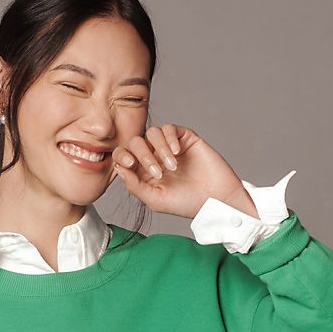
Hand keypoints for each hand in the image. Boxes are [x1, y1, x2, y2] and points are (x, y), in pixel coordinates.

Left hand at [110, 123, 259, 220]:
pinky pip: (169, 128)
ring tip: (171, 167)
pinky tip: (176, 153)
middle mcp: (154, 157)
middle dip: (142, 155)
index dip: (121, 156)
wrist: (214, 199)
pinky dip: (169, 139)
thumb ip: (134, 185)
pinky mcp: (184, 138)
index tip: (129, 164)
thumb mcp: (155, 199)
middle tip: (157, 173)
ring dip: (159, 149)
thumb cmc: (185, 203)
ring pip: (152, 132)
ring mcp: (168, 147)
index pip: (124, 156)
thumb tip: (118, 166)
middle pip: (136, 142)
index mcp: (143, 172)